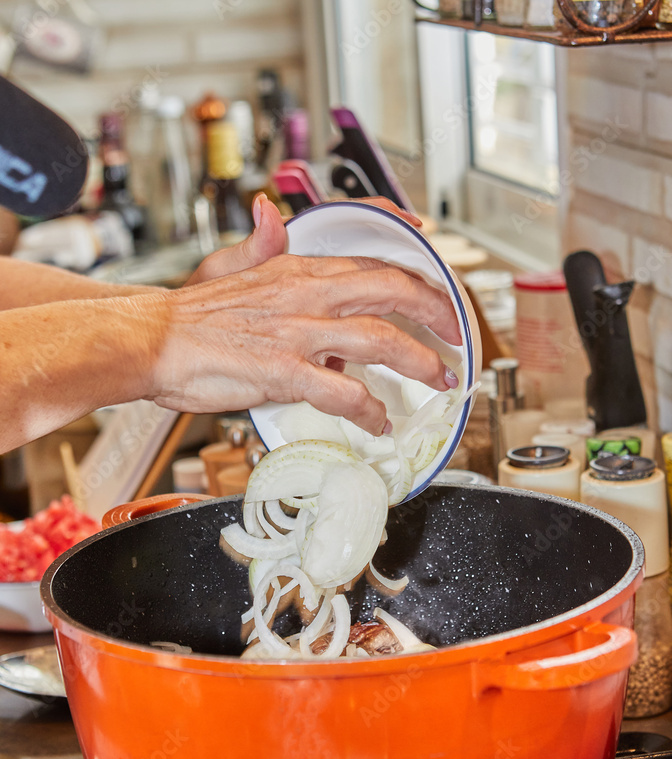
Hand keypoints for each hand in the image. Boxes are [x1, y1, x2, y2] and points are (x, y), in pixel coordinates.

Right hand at [146, 195, 460, 436]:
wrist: (150, 340)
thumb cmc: (190, 316)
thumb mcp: (228, 266)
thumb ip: (259, 245)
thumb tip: (271, 215)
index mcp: (297, 271)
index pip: (373, 268)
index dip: (416, 283)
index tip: (439, 301)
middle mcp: (305, 295)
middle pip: (392, 293)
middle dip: (437, 314)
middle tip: (458, 337)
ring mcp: (296, 333)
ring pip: (379, 342)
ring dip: (419, 362)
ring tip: (438, 382)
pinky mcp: (282, 370)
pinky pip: (341, 391)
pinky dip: (369, 409)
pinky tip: (380, 422)